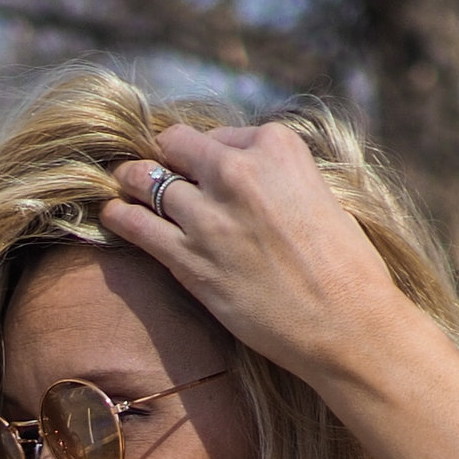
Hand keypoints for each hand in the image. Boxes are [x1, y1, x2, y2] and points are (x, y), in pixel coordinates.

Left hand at [102, 123, 418, 395]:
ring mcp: (209, 215)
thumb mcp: (316, 194)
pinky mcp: (190, 259)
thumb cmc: (343, 265)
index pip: (217, 134)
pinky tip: (112, 213)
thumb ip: (272, 176)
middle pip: (173, 144)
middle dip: (165, 157)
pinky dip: (119, 215)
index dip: (208, 154)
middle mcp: (237, 172)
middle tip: (156, 170)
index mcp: (276, 146)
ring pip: (146, 180)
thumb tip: (232, 172)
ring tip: (125, 187)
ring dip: (134, 182)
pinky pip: (136, 224)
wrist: (347, 323)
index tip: (204, 169)